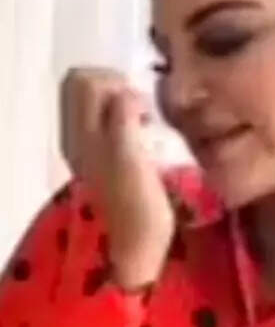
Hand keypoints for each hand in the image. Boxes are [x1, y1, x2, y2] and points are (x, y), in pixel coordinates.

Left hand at [60, 68, 173, 289]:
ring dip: (122, 100)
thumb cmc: (140, 206)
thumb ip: (123, 118)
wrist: (138, 246)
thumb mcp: (132, 157)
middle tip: (142, 109)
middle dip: (116, 86)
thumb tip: (126, 91)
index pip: (84, 80)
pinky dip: (125, 116)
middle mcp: (77, 136)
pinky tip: (144, 134)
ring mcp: (88, 146)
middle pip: (84, 84)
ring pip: (95, 100)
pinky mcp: (103, 156)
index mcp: (81, 134)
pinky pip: (106, 118)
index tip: (141, 107)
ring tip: (145, 121)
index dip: (116, 82)